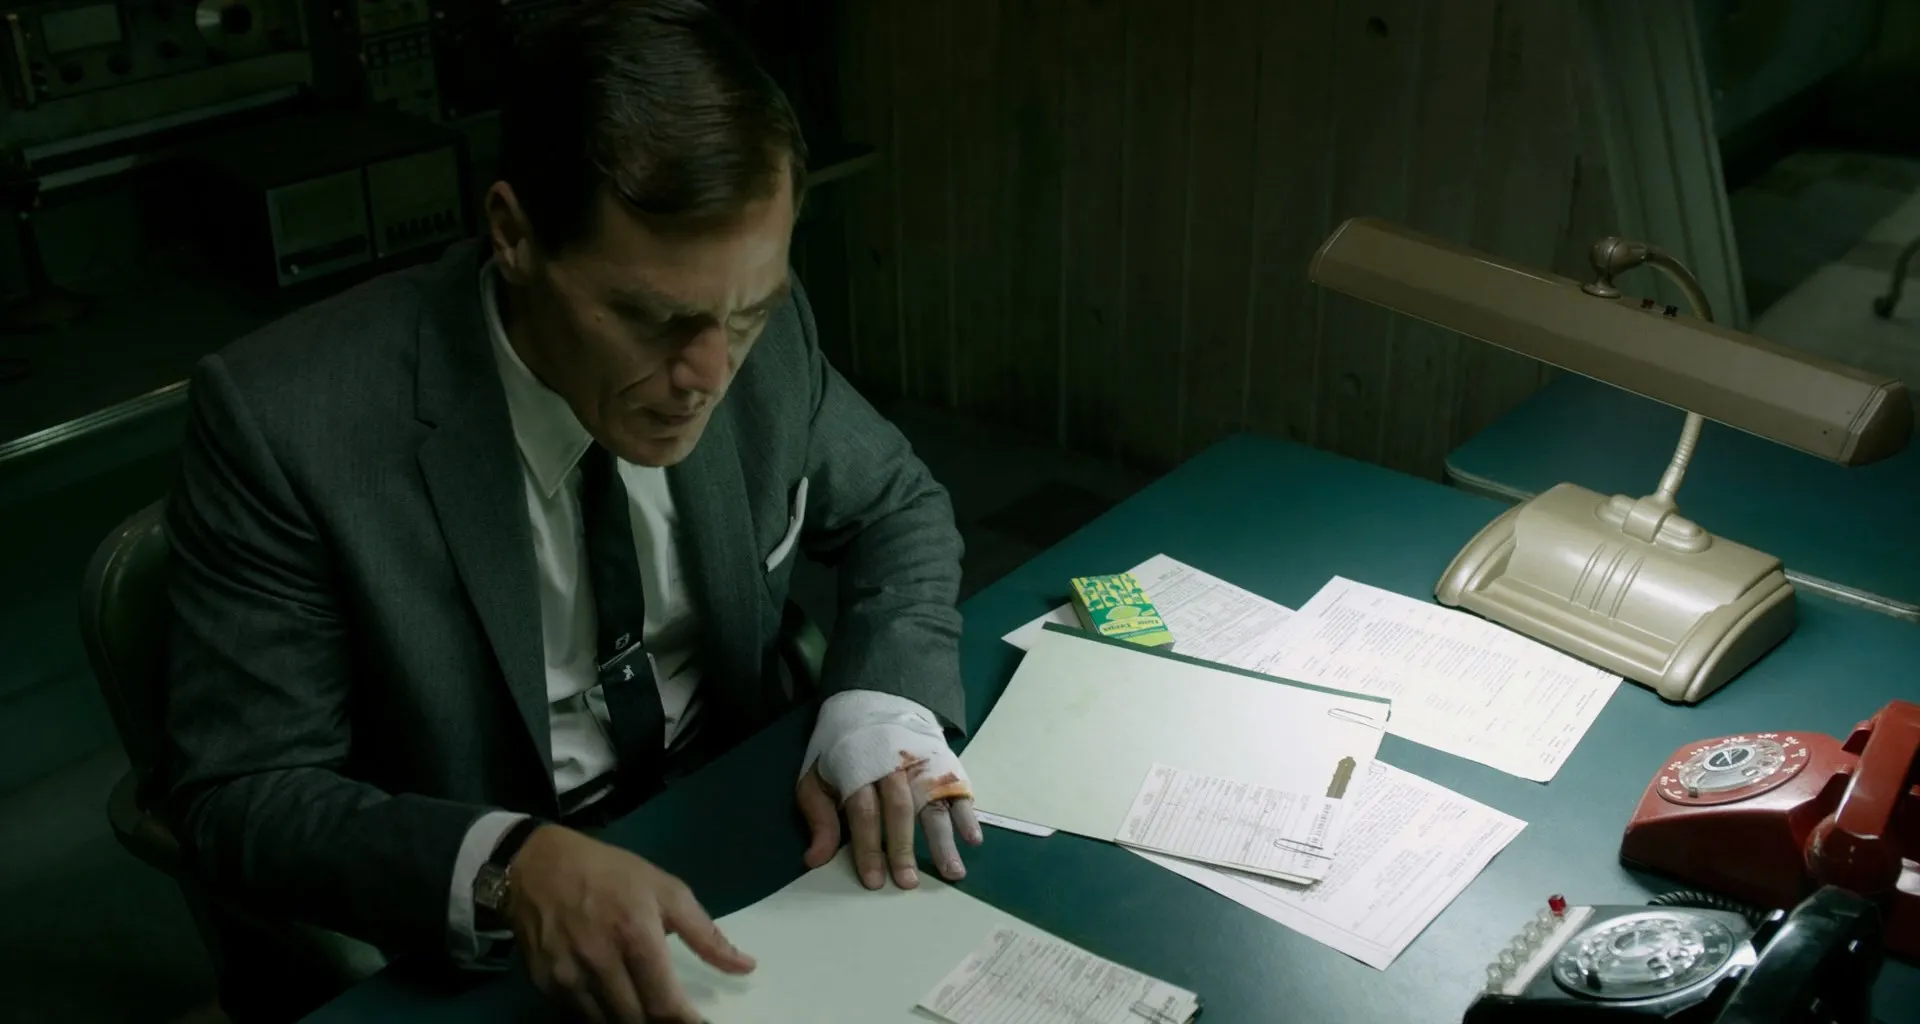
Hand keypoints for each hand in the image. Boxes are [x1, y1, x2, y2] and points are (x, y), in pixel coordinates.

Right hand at [506, 824, 753, 1022]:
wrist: (536, 865)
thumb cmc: (610, 874)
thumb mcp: (666, 890)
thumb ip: (706, 934)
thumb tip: (746, 966)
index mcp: (636, 935)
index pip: (666, 1005)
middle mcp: (600, 962)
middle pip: (637, 1021)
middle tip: (677, 1020)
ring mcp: (568, 977)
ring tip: (650, 1014)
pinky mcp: (545, 985)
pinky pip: (580, 1019)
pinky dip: (603, 1019)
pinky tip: (618, 1008)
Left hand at [795, 759, 983, 889]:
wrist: (875, 702)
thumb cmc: (844, 752)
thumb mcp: (816, 777)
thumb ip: (819, 817)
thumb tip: (815, 859)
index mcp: (858, 767)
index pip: (864, 812)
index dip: (868, 847)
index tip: (874, 880)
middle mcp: (894, 766)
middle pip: (900, 809)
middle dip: (904, 848)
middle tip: (908, 883)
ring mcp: (923, 765)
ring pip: (933, 803)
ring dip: (944, 840)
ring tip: (952, 873)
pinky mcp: (946, 765)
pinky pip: (959, 791)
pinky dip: (968, 816)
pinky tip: (973, 840)